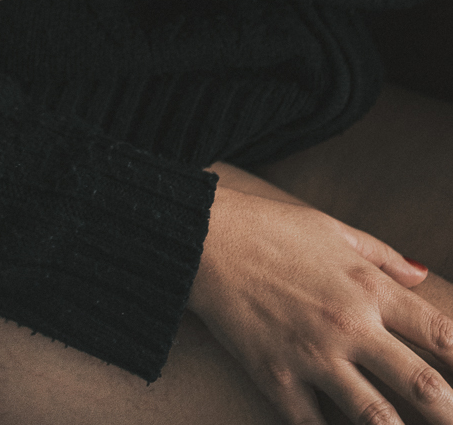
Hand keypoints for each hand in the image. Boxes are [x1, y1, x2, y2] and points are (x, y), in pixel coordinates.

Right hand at [187, 185, 452, 424]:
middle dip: (449, 412)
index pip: (439, 333)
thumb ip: (382, 255)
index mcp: (367, 287)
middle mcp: (349, 325)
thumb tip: (422, 273)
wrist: (206, 239)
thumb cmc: (270, 228)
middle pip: (421, 385)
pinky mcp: (277, 379)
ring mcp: (314, 357)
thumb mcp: (332, 229)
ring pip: (377, 419)